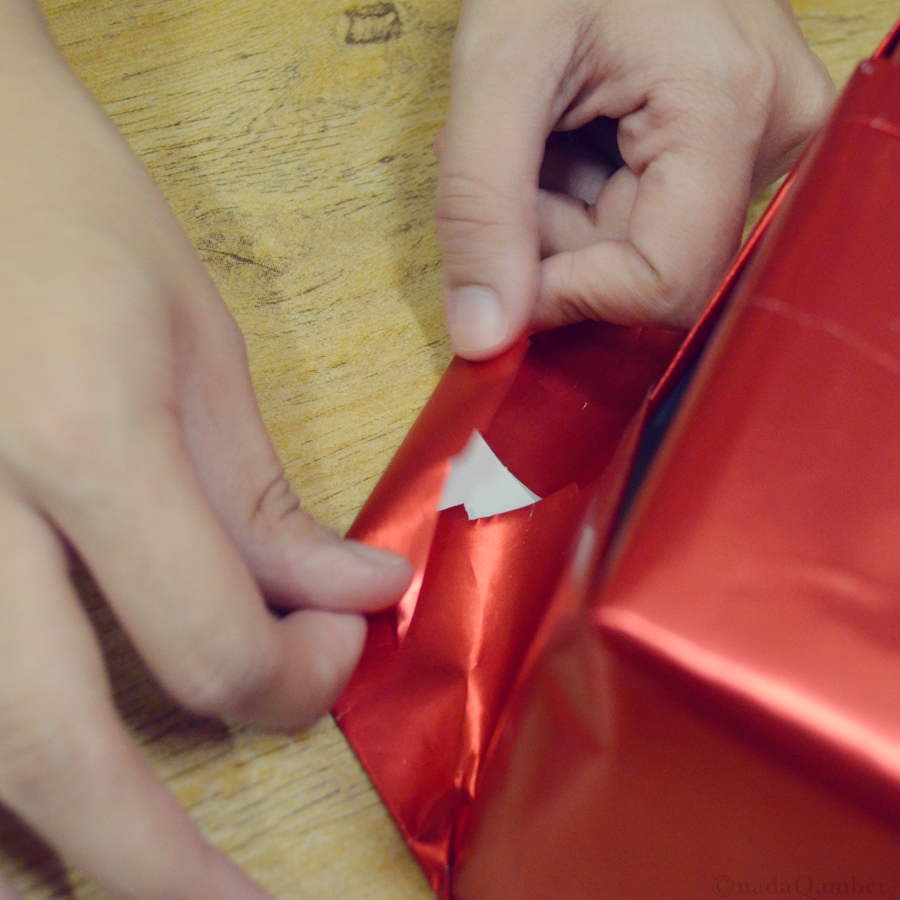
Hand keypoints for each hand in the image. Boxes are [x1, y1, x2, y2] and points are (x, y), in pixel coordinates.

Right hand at [0, 3, 410, 897]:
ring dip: (35, 856)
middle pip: (51, 755)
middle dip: (154, 867)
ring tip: (125, 890)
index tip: (332, 647)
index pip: (206, 643)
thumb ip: (260, 498)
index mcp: (81, 446)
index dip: (292, 678)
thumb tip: (352, 600)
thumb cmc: (75, 222)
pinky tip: (24, 815)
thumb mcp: (197, 344)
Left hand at [436, 0, 835, 357]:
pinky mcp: (742, 140)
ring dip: (567, 213)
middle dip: (558, 239)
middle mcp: (772, 133)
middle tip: (520, 158)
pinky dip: (590, 192)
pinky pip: (654, 213)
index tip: (506, 260)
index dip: (572, 295)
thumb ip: (480, 207)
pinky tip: (572, 133)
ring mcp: (764, 136)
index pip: (665, 284)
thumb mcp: (498, 65)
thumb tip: (484, 336)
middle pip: (647, 268)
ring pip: (644, 247)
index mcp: (726, 107)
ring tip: (545, 131)